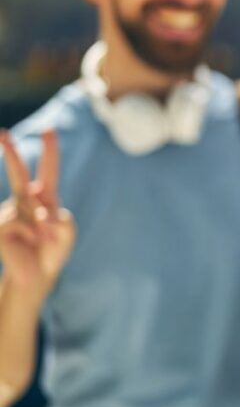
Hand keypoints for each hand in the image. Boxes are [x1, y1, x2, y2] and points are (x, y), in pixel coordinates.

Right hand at [0, 130, 75, 304]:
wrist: (37, 276)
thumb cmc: (51, 253)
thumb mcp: (66, 234)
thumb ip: (61, 219)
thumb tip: (39, 210)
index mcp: (44, 199)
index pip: (47, 171)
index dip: (49, 151)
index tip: (49, 130)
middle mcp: (24, 202)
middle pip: (18, 173)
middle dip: (10, 153)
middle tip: (1, 133)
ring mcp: (8, 213)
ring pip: (29, 208)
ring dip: (42, 226)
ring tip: (42, 241)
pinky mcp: (0, 226)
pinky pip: (19, 223)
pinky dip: (31, 233)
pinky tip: (30, 243)